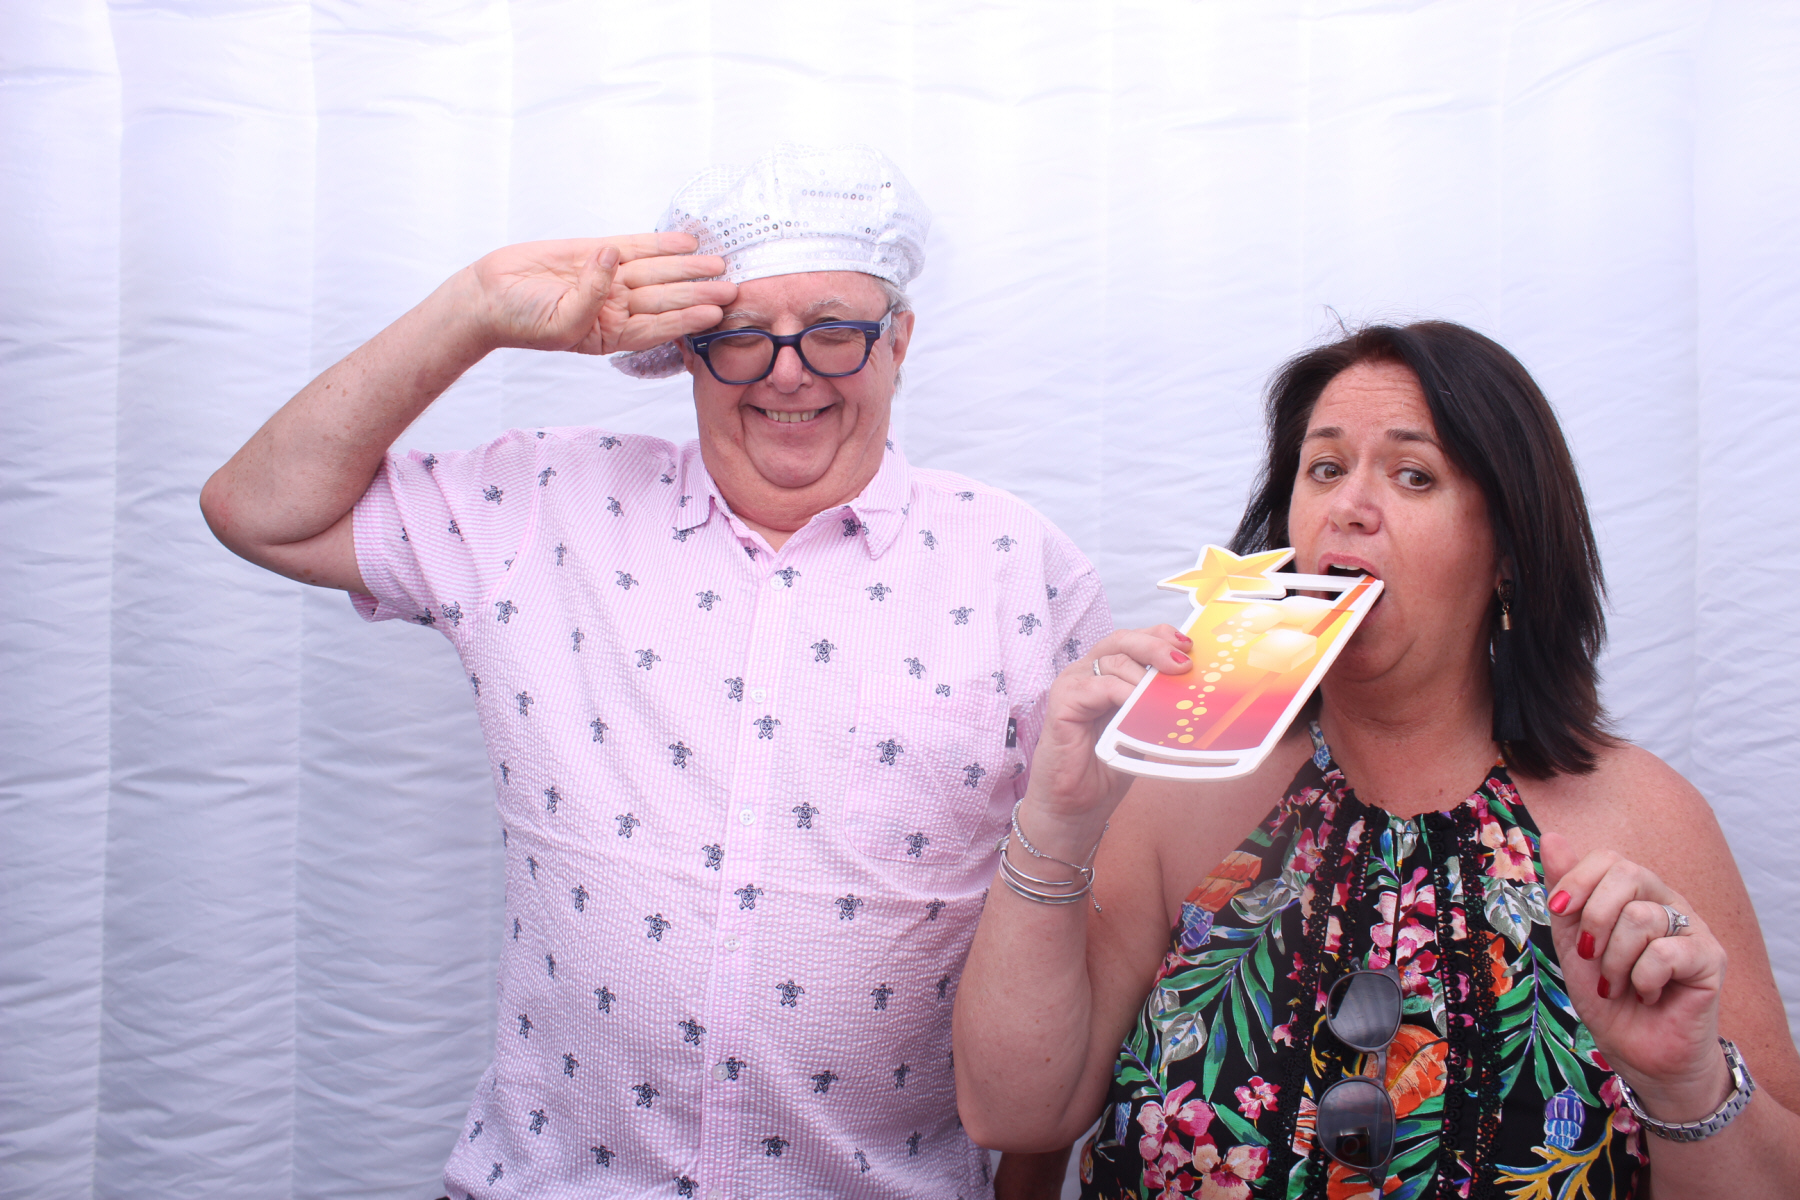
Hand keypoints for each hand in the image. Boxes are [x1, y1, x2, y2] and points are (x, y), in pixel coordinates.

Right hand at [466, 234, 736, 354]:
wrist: (489, 295)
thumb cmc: (520, 320)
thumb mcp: (560, 321)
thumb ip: (589, 296)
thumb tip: (612, 258)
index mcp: (612, 333)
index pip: (659, 327)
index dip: (687, 319)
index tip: (715, 313)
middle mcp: (616, 307)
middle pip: (665, 297)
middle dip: (699, 292)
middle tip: (732, 287)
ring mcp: (609, 278)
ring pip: (657, 272)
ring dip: (688, 268)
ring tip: (719, 263)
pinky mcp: (596, 253)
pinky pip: (635, 246)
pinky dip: (660, 243)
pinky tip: (687, 241)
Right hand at [1014, 625, 1192, 856]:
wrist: (1075, 806)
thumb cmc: (1106, 767)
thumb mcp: (1141, 727)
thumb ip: (1155, 702)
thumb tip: (1194, 686)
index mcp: (1106, 673)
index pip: (1134, 640)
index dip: (1161, 636)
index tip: (1190, 647)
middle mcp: (1087, 672)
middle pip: (1123, 640)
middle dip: (1156, 645)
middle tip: (1183, 664)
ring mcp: (1072, 684)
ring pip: (1113, 659)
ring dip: (1146, 674)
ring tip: (1166, 694)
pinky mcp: (1062, 702)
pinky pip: (1098, 686)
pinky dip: (1123, 693)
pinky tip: (1139, 706)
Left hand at [1540, 831, 1731, 1120]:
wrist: (1636, 1050)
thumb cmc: (1606, 994)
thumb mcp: (1572, 940)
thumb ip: (1565, 892)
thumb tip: (1552, 837)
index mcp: (1635, 894)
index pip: (1609, 858)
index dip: (1577, 880)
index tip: (1557, 911)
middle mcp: (1667, 903)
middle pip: (1628, 874)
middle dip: (1594, 919)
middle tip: (1589, 955)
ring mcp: (1693, 928)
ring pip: (1641, 918)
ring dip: (1614, 960)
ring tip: (1618, 984)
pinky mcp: (1710, 959)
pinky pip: (1665, 952)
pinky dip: (1642, 979)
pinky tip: (1648, 994)